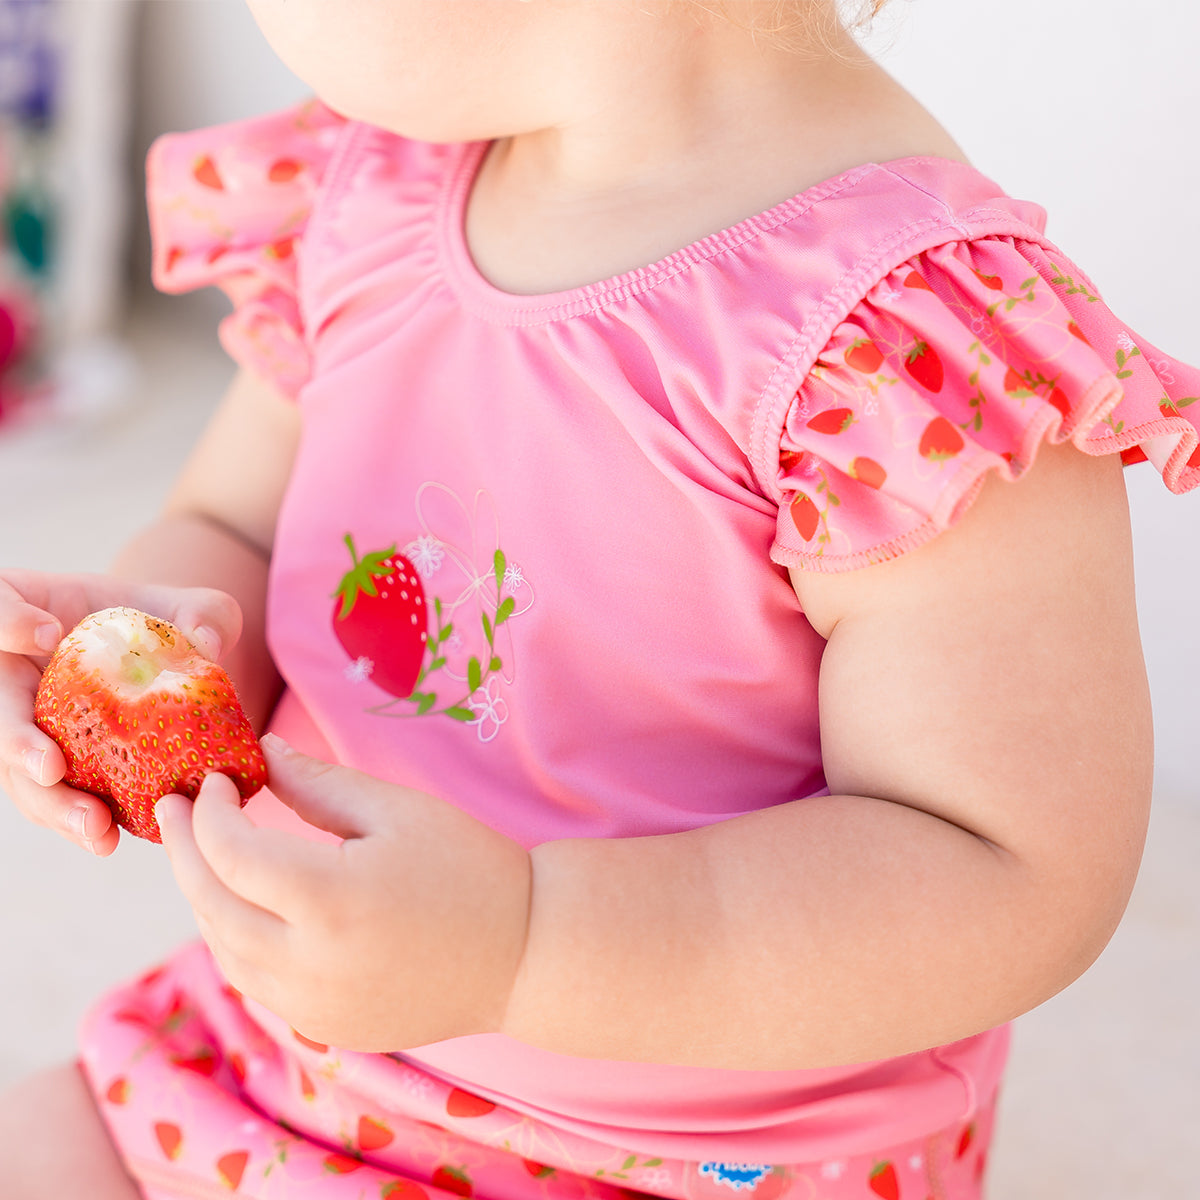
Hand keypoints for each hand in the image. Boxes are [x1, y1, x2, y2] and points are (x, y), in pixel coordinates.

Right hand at [0, 569, 243, 854]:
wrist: (162, 663)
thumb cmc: (166, 621)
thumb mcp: (191, 607)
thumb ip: (200, 615)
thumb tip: (205, 644)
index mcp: (25, 607)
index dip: (10, 623)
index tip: (50, 634)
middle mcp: (9, 668)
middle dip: (18, 744)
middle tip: (51, 769)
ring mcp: (21, 720)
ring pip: (17, 768)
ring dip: (50, 802)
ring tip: (96, 828)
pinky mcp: (45, 766)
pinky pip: (51, 797)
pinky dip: (77, 819)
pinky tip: (109, 838)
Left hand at [156, 736, 531, 1051]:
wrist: (524, 954)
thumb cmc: (469, 868)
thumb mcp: (396, 811)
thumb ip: (318, 784)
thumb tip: (259, 756)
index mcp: (331, 901)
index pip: (231, 854)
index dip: (208, 812)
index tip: (213, 779)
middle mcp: (310, 965)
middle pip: (211, 906)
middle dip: (183, 851)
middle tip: (172, 807)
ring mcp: (314, 1007)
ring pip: (223, 952)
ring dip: (204, 898)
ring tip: (203, 852)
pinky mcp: (326, 1027)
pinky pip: (255, 982)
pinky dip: (235, 939)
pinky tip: (245, 905)